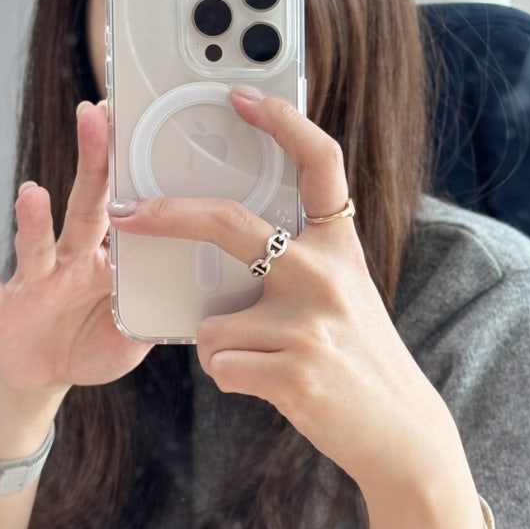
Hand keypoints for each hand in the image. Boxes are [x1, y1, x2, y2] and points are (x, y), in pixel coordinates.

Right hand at [0, 101, 151, 399]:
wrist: (42, 374)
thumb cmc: (91, 342)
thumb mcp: (132, 335)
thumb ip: (153, 313)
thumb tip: (187, 295)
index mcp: (108, 259)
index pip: (126, 210)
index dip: (134, 174)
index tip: (143, 130)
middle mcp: (71, 258)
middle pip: (85, 205)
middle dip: (91, 161)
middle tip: (95, 117)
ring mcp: (35, 280)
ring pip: (35, 243)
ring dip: (32, 219)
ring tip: (32, 192)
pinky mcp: (1, 308)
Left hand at [108, 88, 460, 498]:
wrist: (399, 431)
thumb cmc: (356, 351)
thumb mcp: (343, 288)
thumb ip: (300, 256)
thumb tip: (224, 230)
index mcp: (340, 244)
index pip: (320, 161)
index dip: (282, 122)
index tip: (241, 97)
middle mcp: (327, 274)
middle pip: (230, 225)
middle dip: (170, 217)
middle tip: (130, 215)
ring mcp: (310, 324)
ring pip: (213, 323)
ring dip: (225, 346)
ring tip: (270, 360)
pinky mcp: (293, 374)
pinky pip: (220, 364)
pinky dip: (232, 376)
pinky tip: (273, 385)